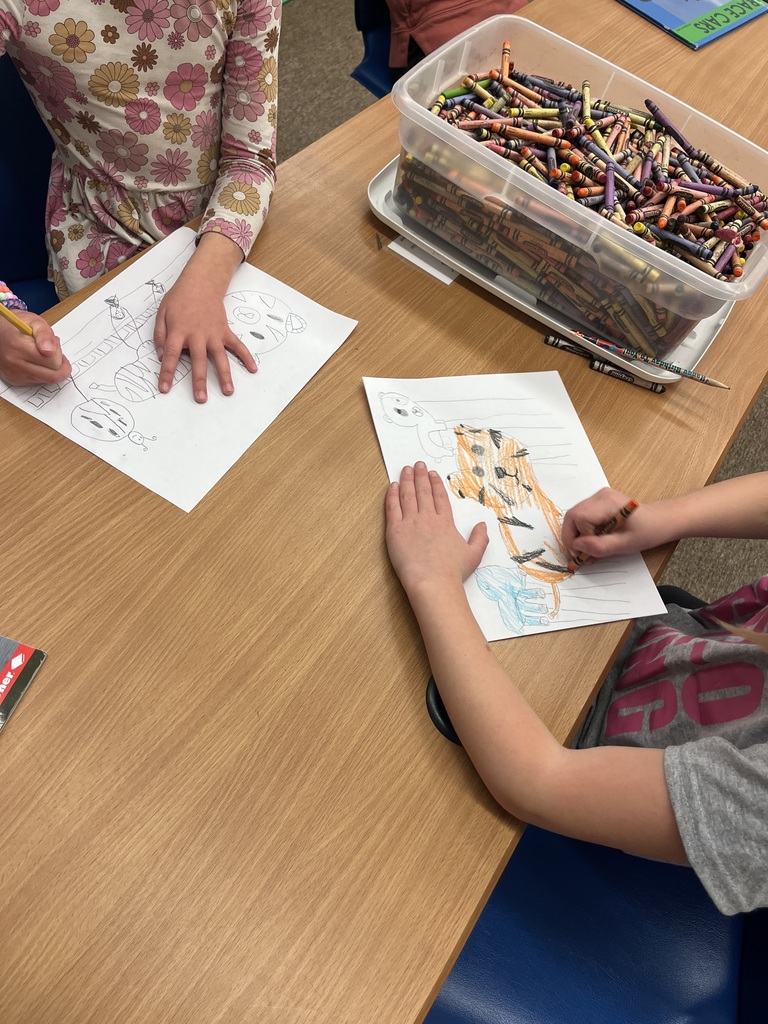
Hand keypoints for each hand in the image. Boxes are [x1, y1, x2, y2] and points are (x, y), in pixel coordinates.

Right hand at [0, 312, 70, 385]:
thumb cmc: (18, 325)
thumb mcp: (35, 321)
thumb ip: (45, 334)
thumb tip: (50, 350)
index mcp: (19, 347)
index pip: (54, 362)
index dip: (59, 353)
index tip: (54, 344)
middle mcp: (15, 364)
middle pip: (52, 376)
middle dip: (59, 364)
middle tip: (53, 351)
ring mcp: (14, 374)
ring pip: (46, 381)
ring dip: (50, 369)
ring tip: (42, 354)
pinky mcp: (15, 380)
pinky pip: (38, 382)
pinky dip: (42, 373)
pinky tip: (35, 361)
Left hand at [153, 233, 256, 402]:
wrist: (201, 283)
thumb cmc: (179, 299)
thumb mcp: (161, 313)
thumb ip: (159, 335)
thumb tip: (159, 355)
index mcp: (178, 331)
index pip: (170, 355)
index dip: (167, 372)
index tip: (165, 388)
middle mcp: (197, 335)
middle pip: (199, 361)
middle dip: (199, 381)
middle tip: (201, 399)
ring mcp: (213, 334)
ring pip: (220, 358)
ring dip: (225, 375)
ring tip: (228, 391)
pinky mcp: (225, 332)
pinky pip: (237, 346)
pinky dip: (246, 357)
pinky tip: (253, 369)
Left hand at [385, 462, 487, 594]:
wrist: (433, 583)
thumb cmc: (452, 572)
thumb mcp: (473, 555)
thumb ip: (479, 538)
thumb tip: (482, 525)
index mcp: (446, 522)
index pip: (440, 497)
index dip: (436, 484)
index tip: (433, 474)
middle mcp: (428, 518)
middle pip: (423, 492)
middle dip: (421, 476)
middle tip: (418, 464)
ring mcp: (411, 523)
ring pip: (407, 495)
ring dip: (407, 480)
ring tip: (406, 469)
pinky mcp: (395, 531)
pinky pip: (392, 508)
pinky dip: (392, 495)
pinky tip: (393, 486)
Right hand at [562, 486, 664, 561]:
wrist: (660, 520)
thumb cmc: (647, 531)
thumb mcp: (625, 544)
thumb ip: (600, 546)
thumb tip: (577, 547)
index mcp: (608, 503)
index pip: (579, 518)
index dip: (579, 538)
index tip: (586, 554)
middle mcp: (599, 496)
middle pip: (572, 515)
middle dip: (571, 537)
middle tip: (579, 555)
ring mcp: (597, 497)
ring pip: (573, 517)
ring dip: (576, 536)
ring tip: (588, 550)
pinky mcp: (597, 502)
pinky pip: (581, 517)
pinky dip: (582, 531)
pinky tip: (593, 541)